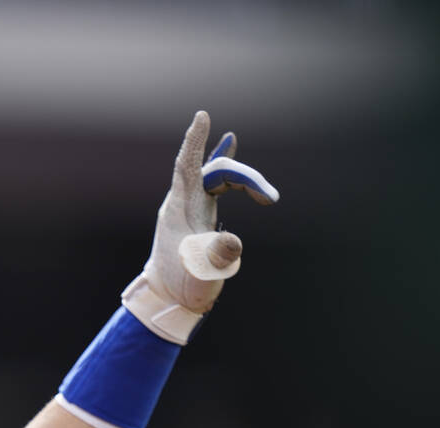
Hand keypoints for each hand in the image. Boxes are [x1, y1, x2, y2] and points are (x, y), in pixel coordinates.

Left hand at [121, 110, 277, 343]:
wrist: (169, 299)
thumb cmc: (184, 287)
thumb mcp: (202, 275)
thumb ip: (215, 257)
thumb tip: (231, 240)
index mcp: (178, 210)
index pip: (186, 167)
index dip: (195, 142)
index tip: (202, 116)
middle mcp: (183, 203)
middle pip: (214, 172)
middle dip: (246, 177)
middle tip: (270, 200)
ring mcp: (190, 206)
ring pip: (216, 176)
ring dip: (243, 178)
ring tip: (266, 194)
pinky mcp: (198, 213)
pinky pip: (213, 181)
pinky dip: (225, 166)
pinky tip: (228, 142)